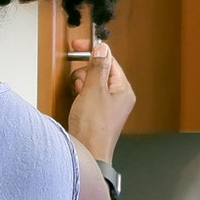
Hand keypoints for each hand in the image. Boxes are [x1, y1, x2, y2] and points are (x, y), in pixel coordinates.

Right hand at [65, 39, 136, 162]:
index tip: (78, 45)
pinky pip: (87, 95)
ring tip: (78, 95)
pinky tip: (77, 102)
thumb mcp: (94, 91)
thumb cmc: (94, 128)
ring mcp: (107, 106)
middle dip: (85, 72)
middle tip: (80, 83)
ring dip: (81, 84)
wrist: (88, 154)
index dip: (94, 52)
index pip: (110, 61)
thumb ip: (97, 67)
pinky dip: (80, 94)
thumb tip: (102, 49)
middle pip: (100, 71)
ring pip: (92, 83)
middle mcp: (118, 97)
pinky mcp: (96, 113)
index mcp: (123, 89)